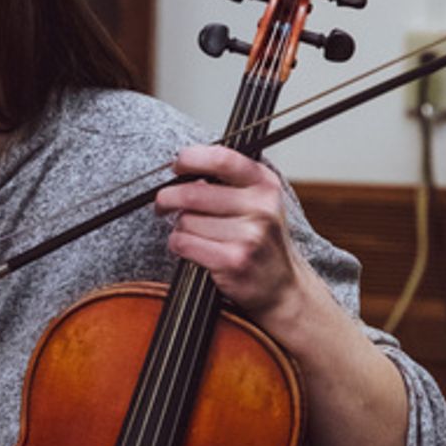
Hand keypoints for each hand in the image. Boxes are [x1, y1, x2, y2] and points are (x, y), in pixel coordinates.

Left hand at [154, 144, 304, 321]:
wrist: (282, 286)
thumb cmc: (262, 241)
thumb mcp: (259, 201)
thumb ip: (228, 181)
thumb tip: (183, 168)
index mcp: (265, 184)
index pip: (222, 159)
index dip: (191, 159)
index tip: (177, 166)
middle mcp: (261, 207)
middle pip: (193, 193)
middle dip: (167, 198)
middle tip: (162, 203)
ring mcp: (249, 234)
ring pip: (186, 221)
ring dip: (180, 228)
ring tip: (196, 235)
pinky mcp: (233, 260)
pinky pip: (184, 243)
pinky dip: (178, 245)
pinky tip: (191, 249)